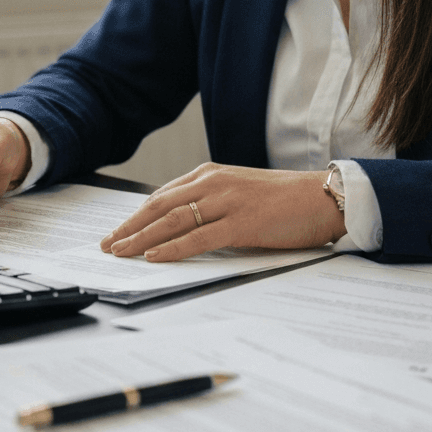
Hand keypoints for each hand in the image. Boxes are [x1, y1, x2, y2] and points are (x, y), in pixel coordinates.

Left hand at [99, 163, 345, 260]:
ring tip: (120, 252)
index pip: (164, 195)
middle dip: (129, 226)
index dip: (138, 215)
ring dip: (141, 237)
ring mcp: (227, 202)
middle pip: (159, 206)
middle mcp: (214, 183)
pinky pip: (199, 238)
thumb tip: (184, 226)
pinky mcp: (242, 222)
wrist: (324, 196)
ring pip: (172, 221)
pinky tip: (154, 257)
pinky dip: (172, 248)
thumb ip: (213, 203)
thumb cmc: (285, 199)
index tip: (119, 230)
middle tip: (108, 244)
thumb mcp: (240, 193)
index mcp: (211, 174)